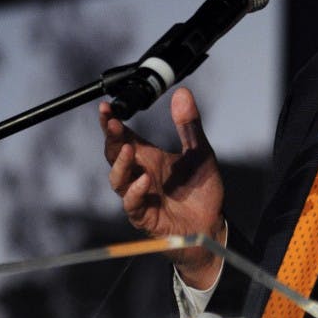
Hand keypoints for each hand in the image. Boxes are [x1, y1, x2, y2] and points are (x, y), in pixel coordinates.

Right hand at [101, 87, 224, 287]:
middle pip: (115, 154)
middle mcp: (139, 174)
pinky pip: (132, 204)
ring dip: (120, 164)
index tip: (106, 108)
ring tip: (128, 149)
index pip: (124, 137)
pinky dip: (135, 192)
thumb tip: (183, 93)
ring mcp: (140, 195)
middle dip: (111, 138)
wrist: (210, 224)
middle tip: (112, 123)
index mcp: (149, 157)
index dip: (112, 123)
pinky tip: (143, 180)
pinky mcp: (145, 216)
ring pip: (118, 179)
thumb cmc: (201, 189)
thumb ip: (189, 124)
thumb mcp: (200, 151)